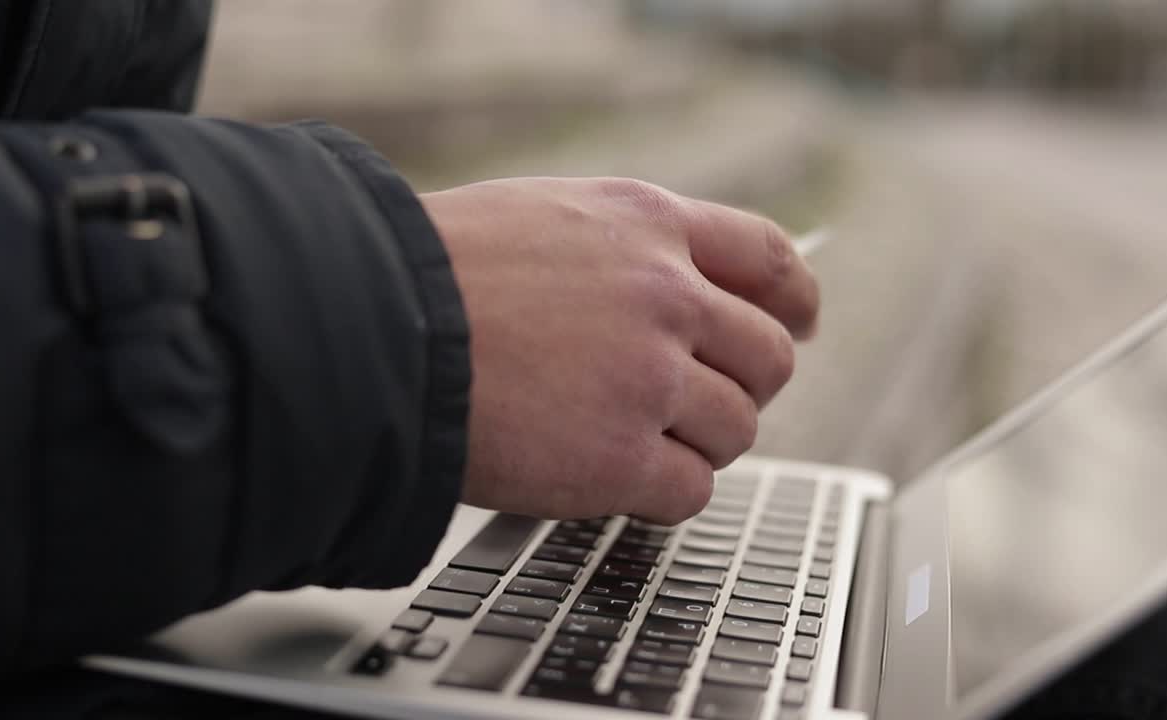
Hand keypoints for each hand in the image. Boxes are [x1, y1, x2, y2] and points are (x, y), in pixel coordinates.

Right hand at [420, 178, 817, 524]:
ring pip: (737, 428)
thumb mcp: (546, 218)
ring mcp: (648, 377)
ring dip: (698, 442)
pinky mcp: (619, 456)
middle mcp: (665, 294)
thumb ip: (626, 249)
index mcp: (649, 225)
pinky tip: (613, 478)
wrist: (366, 327)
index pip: (767, 257)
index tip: (799, 325)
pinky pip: (691, 489)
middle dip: (744, 386)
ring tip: (635, 441)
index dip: (794, 299)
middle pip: (768, 356)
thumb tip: (685, 293)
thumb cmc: (434, 275)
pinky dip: (662, 492)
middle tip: (701, 403)